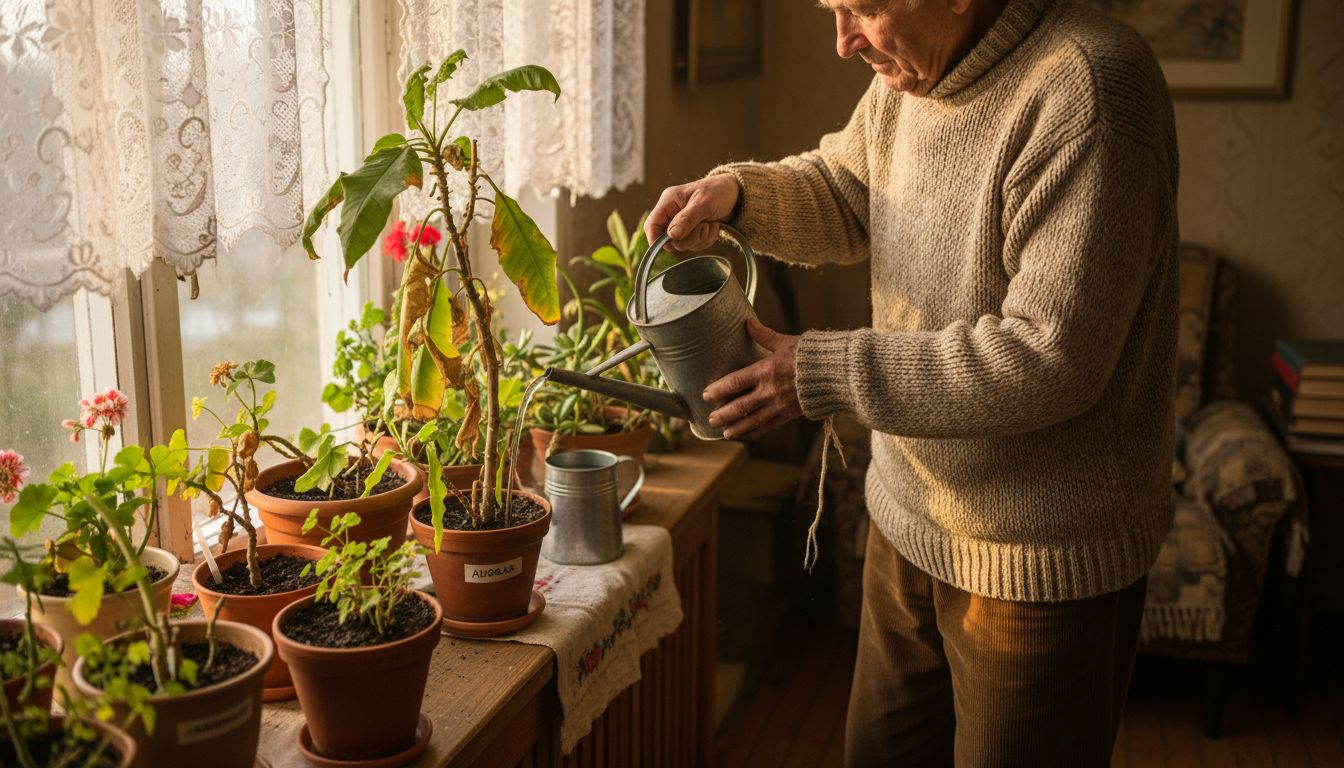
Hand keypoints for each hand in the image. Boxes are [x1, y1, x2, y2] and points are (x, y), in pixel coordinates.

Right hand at [645, 175, 740, 251]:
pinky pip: (695, 245)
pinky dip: (706, 239)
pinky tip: (713, 227)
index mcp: (669, 202)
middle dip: (688, 239)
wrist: (736, 194)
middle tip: (703, 227)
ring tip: (710, 224)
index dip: (656, 240)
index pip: (652, 225)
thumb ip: (687, 219)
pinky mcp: (692, 231)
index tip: (669, 247)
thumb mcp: (703, 203)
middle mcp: (672, 214)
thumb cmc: (718, 191)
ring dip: (700, 239)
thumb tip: (671, 235)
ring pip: (683, 245)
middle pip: (668, 240)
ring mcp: (682, 224)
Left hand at [704, 320, 802, 440]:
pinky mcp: (790, 415)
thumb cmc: (813, 355)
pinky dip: (757, 432)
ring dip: (737, 427)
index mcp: (766, 371)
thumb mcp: (787, 342)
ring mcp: (779, 405)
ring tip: (725, 433)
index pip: (735, 382)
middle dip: (723, 414)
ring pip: (752, 420)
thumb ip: (765, 335)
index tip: (706, 395)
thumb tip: (748, 322)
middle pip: (740, 406)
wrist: (837, 374)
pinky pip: (769, 426)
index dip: (718, 390)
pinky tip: (748, 436)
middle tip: (711, 419)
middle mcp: (770, 391)